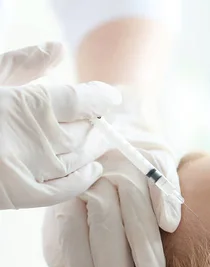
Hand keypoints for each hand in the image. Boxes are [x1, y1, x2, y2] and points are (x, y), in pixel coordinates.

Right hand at [0, 42, 121, 208]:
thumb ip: (22, 63)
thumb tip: (57, 49)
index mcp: (24, 104)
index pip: (80, 100)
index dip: (100, 98)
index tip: (111, 97)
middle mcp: (32, 137)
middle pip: (84, 131)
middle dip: (98, 125)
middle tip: (105, 121)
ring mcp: (28, 168)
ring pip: (79, 157)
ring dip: (95, 148)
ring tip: (103, 139)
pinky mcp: (19, 195)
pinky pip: (61, 190)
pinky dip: (82, 181)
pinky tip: (94, 170)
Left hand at [42, 86, 181, 266]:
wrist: (117, 120)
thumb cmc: (94, 177)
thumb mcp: (70, 204)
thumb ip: (64, 238)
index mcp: (72, 192)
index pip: (74, 238)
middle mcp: (97, 176)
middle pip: (105, 227)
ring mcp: (127, 163)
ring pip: (134, 207)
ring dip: (144, 245)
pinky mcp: (157, 153)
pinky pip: (161, 177)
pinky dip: (166, 199)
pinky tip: (171, 227)